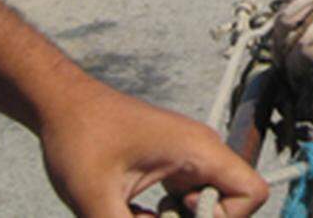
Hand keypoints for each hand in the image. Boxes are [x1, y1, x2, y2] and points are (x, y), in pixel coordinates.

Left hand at [37, 76, 267, 216]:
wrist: (61, 105)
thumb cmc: (79, 140)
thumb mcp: (97, 201)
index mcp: (197, 150)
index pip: (252, 191)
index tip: (181, 217)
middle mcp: (201, 153)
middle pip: (230, 204)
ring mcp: (187, 159)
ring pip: (206, 206)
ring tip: (135, 216)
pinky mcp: (171, 166)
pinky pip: (186, 202)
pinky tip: (130, 213)